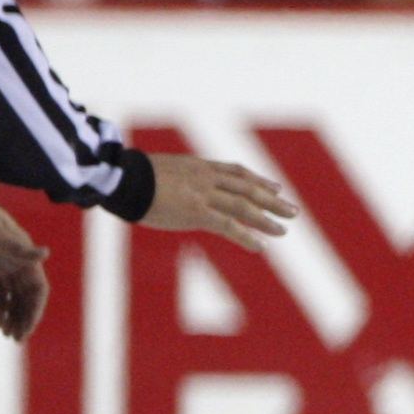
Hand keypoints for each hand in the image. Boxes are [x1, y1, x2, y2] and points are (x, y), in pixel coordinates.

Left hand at [0, 194, 48, 342]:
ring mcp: (1, 268)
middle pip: (27, 298)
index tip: (27, 327)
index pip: (38, 289)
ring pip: (14, 299)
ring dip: (13, 316)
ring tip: (5, 334)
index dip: (35, 310)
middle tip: (15, 338)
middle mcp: (17, 263)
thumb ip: (17, 248)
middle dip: (24, 318)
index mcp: (24, 256)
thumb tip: (46, 253)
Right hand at [141, 152, 300, 251]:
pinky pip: (229, 226)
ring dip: (266, 219)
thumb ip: (177, 177)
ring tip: (284, 230)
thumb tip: (175, 184)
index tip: (276, 187)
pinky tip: (261, 246)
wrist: (120, 179)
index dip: (258, 180)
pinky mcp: (197, 212)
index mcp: (198, 166)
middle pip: (247, 188)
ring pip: (243, 207)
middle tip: (292, 211)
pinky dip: (247, 236)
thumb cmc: (130, 176)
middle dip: (272, 200)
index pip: (236, 172)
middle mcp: (206, 178)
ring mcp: (203, 195)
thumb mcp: (160, 169)